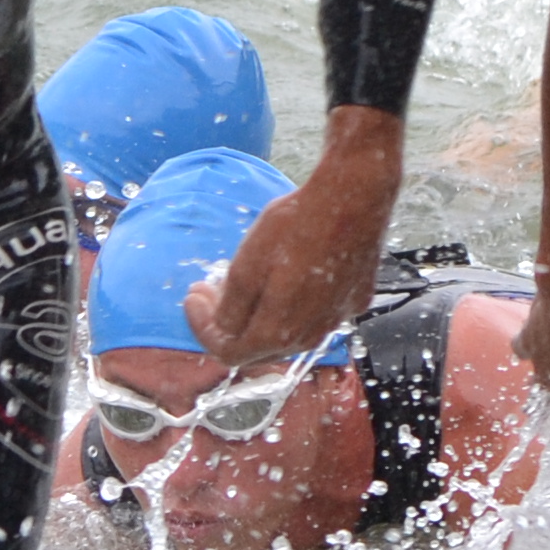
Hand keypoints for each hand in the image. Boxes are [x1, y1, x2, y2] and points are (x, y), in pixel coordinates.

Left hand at [183, 109, 403, 362]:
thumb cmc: (296, 227)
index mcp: (279, 333)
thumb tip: (222, 329)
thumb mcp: (246, 267)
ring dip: (261, 312)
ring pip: (290, 330)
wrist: (352, 197)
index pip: (229, 352)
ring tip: (247, 277)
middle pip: (259, 346)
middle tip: (211, 287)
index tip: (194, 297)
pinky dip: (295, 300)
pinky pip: (317, 311)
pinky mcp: (355, 298)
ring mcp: (338, 318)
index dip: (203, 327)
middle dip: (229, 321)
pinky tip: (289, 270)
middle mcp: (312, 336)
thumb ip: (230, 309)